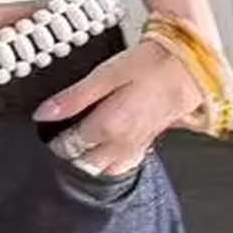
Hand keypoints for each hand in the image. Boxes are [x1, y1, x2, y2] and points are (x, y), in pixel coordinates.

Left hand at [31, 37, 205, 177]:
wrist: (189, 65)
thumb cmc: (150, 63)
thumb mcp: (105, 74)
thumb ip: (74, 97)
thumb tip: (43, 113)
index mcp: (109, 126)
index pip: (72, 145)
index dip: (56, 140)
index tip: (46, 131)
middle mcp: (123, 143)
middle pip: (87, 163)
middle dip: (71, 154)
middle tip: (59, 138)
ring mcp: (137, 146)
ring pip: (107, 169)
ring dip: (90, 162)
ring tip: (79, 146)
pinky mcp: (149, 142)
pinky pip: (126, 164)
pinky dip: (112, 163)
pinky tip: (107, 151)